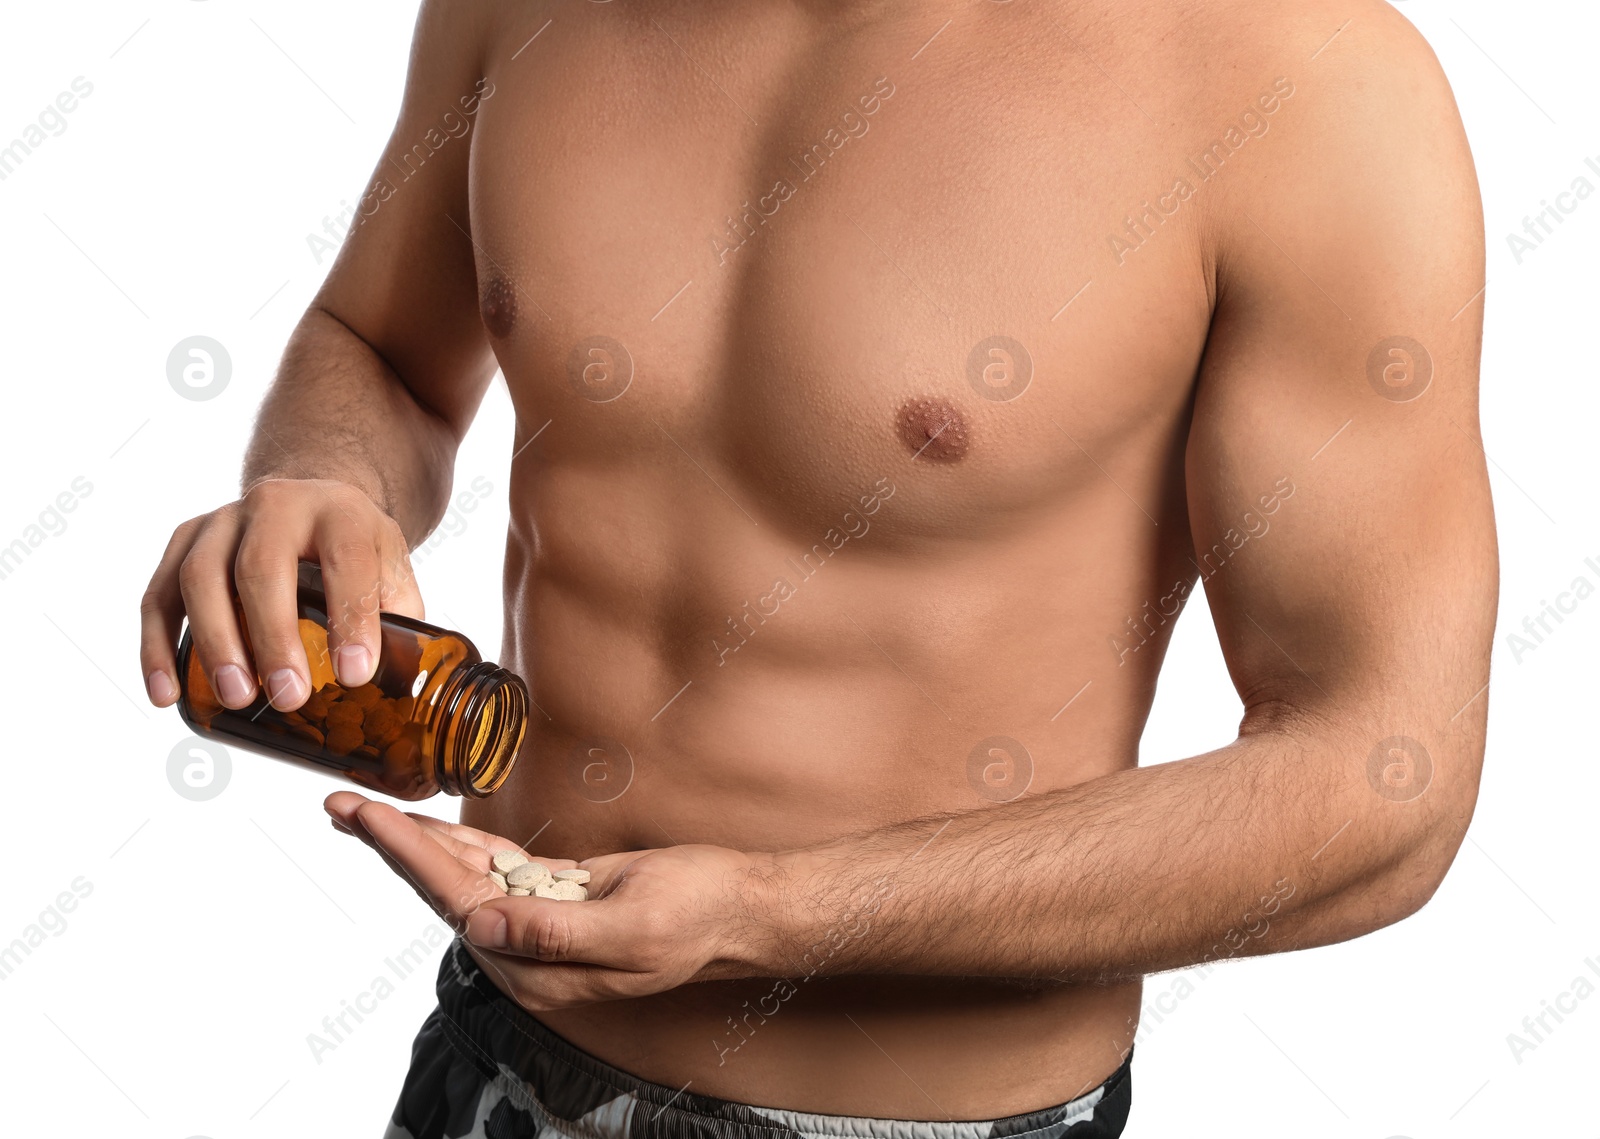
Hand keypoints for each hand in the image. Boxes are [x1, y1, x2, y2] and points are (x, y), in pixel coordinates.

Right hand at [140, 479, 422, 711]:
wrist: (312, 504)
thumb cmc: (356, 551)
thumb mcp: (392, 570)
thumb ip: (399, 620)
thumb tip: (398, 690)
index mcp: (340, 512)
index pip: (346, 560)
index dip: (351, 619)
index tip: (354, 676)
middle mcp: (276, 505)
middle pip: (261, 566)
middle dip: (273, 637)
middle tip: (289, 697)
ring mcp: (222, 520)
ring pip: (201, 576)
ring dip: (215, 643)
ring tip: (237, 697)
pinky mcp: (184, 541)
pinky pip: (158, 595)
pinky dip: (157, 647)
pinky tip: (167, 694)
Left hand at [324, 791, 773, 1008]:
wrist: (741, 907)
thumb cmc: (700, 914)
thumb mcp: (635, 926)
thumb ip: (556, 934)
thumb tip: (482, 928)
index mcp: (541, 967)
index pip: (457, 906)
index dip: (410, 858)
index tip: (370, 818)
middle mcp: (529, 952)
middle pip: (444, 891)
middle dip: (392, 846)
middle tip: (342, 804)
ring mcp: (540, 925)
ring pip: (464, 877)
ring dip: (416, 841)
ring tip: (364, 811)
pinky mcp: (556, 898)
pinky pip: (497, 867)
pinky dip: (461, 841)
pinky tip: (430, 825)